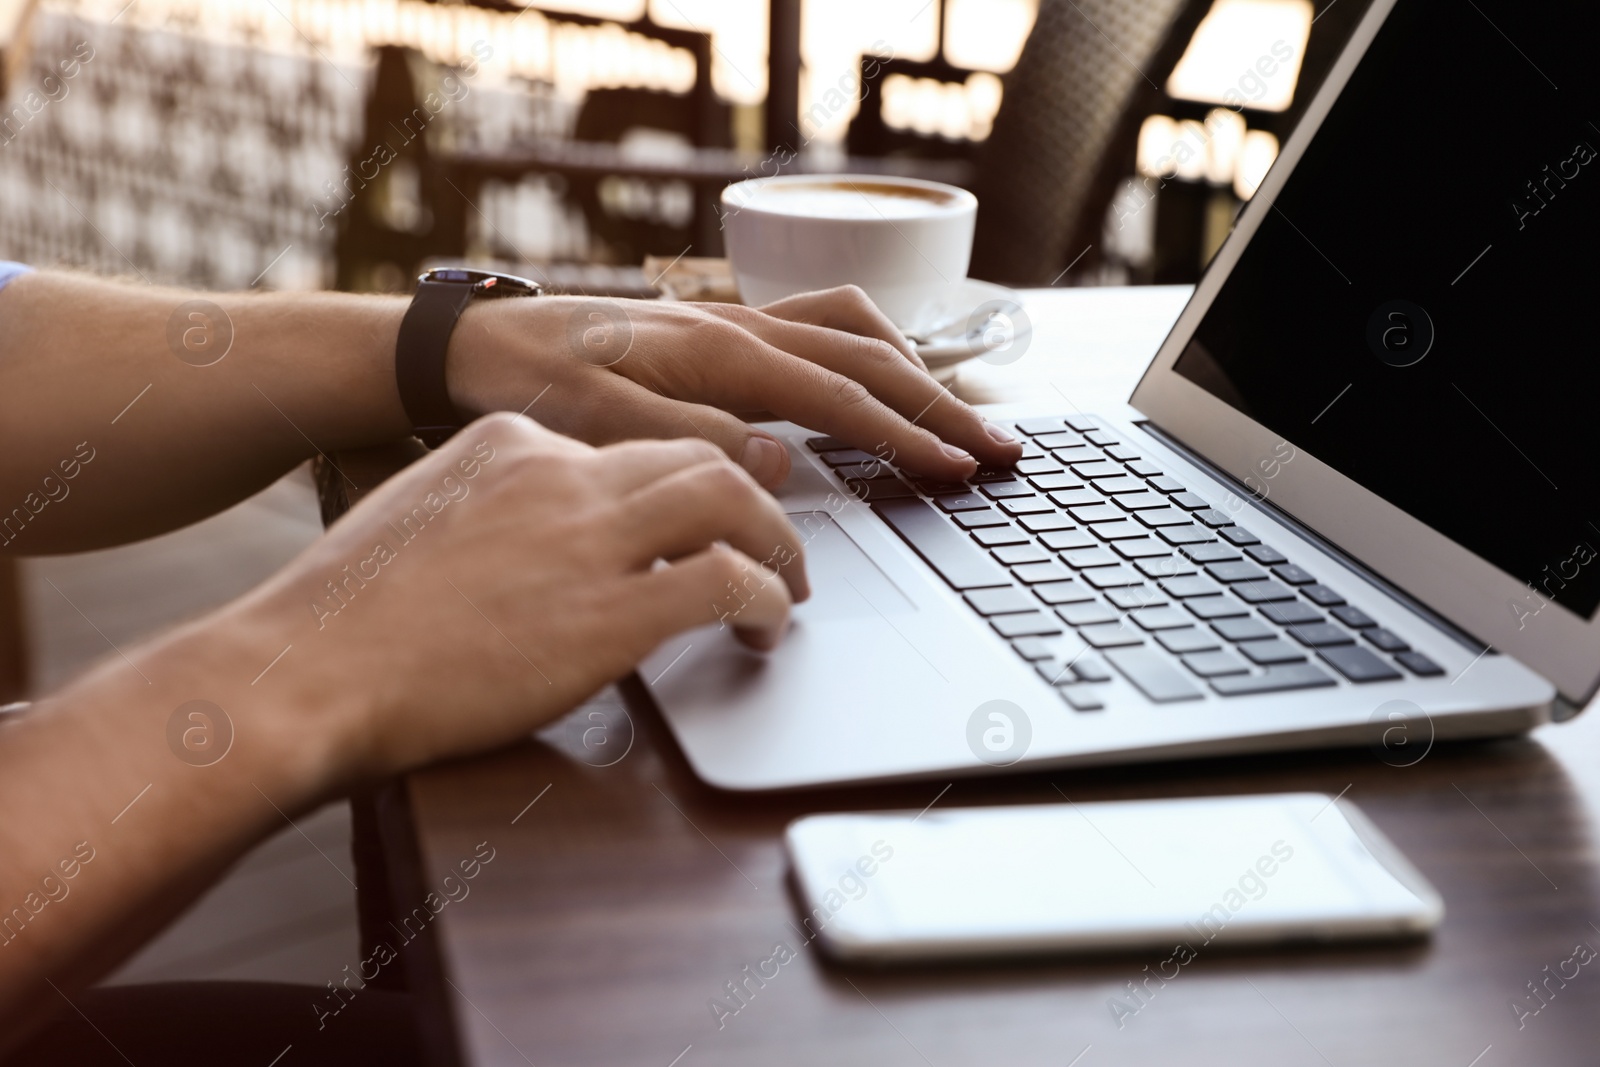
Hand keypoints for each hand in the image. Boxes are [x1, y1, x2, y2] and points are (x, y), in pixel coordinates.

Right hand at [242, 414, 805, 779]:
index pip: (627, 446)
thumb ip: (491, 515)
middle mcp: (558, 472)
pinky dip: (763, 602)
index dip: (677, 487)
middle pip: (697, 455)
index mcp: (510, 442)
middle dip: (752, 496)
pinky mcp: (610, 614)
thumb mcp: (422, 522)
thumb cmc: (342, 620)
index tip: (698, 521)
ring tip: (787, 585)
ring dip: (776, 542)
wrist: (304, 672)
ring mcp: (586, 538)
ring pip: (729, 499)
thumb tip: (538, 551)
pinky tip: (764, 629)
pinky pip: (725, 584)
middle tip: (775, 544)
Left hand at [445, 285, 1021, 489]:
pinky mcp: (723, 334)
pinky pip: (820, 327)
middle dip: (940, 402)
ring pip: (853, 329)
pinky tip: (881, 378)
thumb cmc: (531, 386)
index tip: (959, 468)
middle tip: (999, 446)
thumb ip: (690, 440)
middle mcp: (741, 328)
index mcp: (721, 354)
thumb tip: (780, 461)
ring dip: (915, 367)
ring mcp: (735, 324)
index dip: (906, 436)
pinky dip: (870, 350)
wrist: (478, 346)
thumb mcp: (597, 425)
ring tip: (959, 413)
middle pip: (869, 356)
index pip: (840, 396)